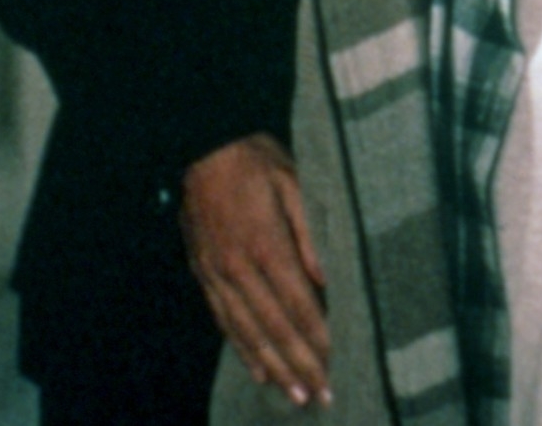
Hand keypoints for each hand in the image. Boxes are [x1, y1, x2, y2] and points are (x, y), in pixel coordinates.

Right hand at [181, 132, 330, 406]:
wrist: (203, 146)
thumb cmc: (257, 161)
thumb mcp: (294, 183)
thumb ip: (312, 234)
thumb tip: (330, 282)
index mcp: (266, 244)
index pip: (299, 305)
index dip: (319, 339)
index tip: (338, 365)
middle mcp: (238, 267)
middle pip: (275, 328)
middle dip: (301, 366)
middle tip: (324, 396)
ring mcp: (216, 274)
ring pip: (248, 332)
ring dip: (274, 368)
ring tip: (296, 396)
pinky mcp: (202, 273)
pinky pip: (223, 320)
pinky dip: (242, 349)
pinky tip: (258, 371)